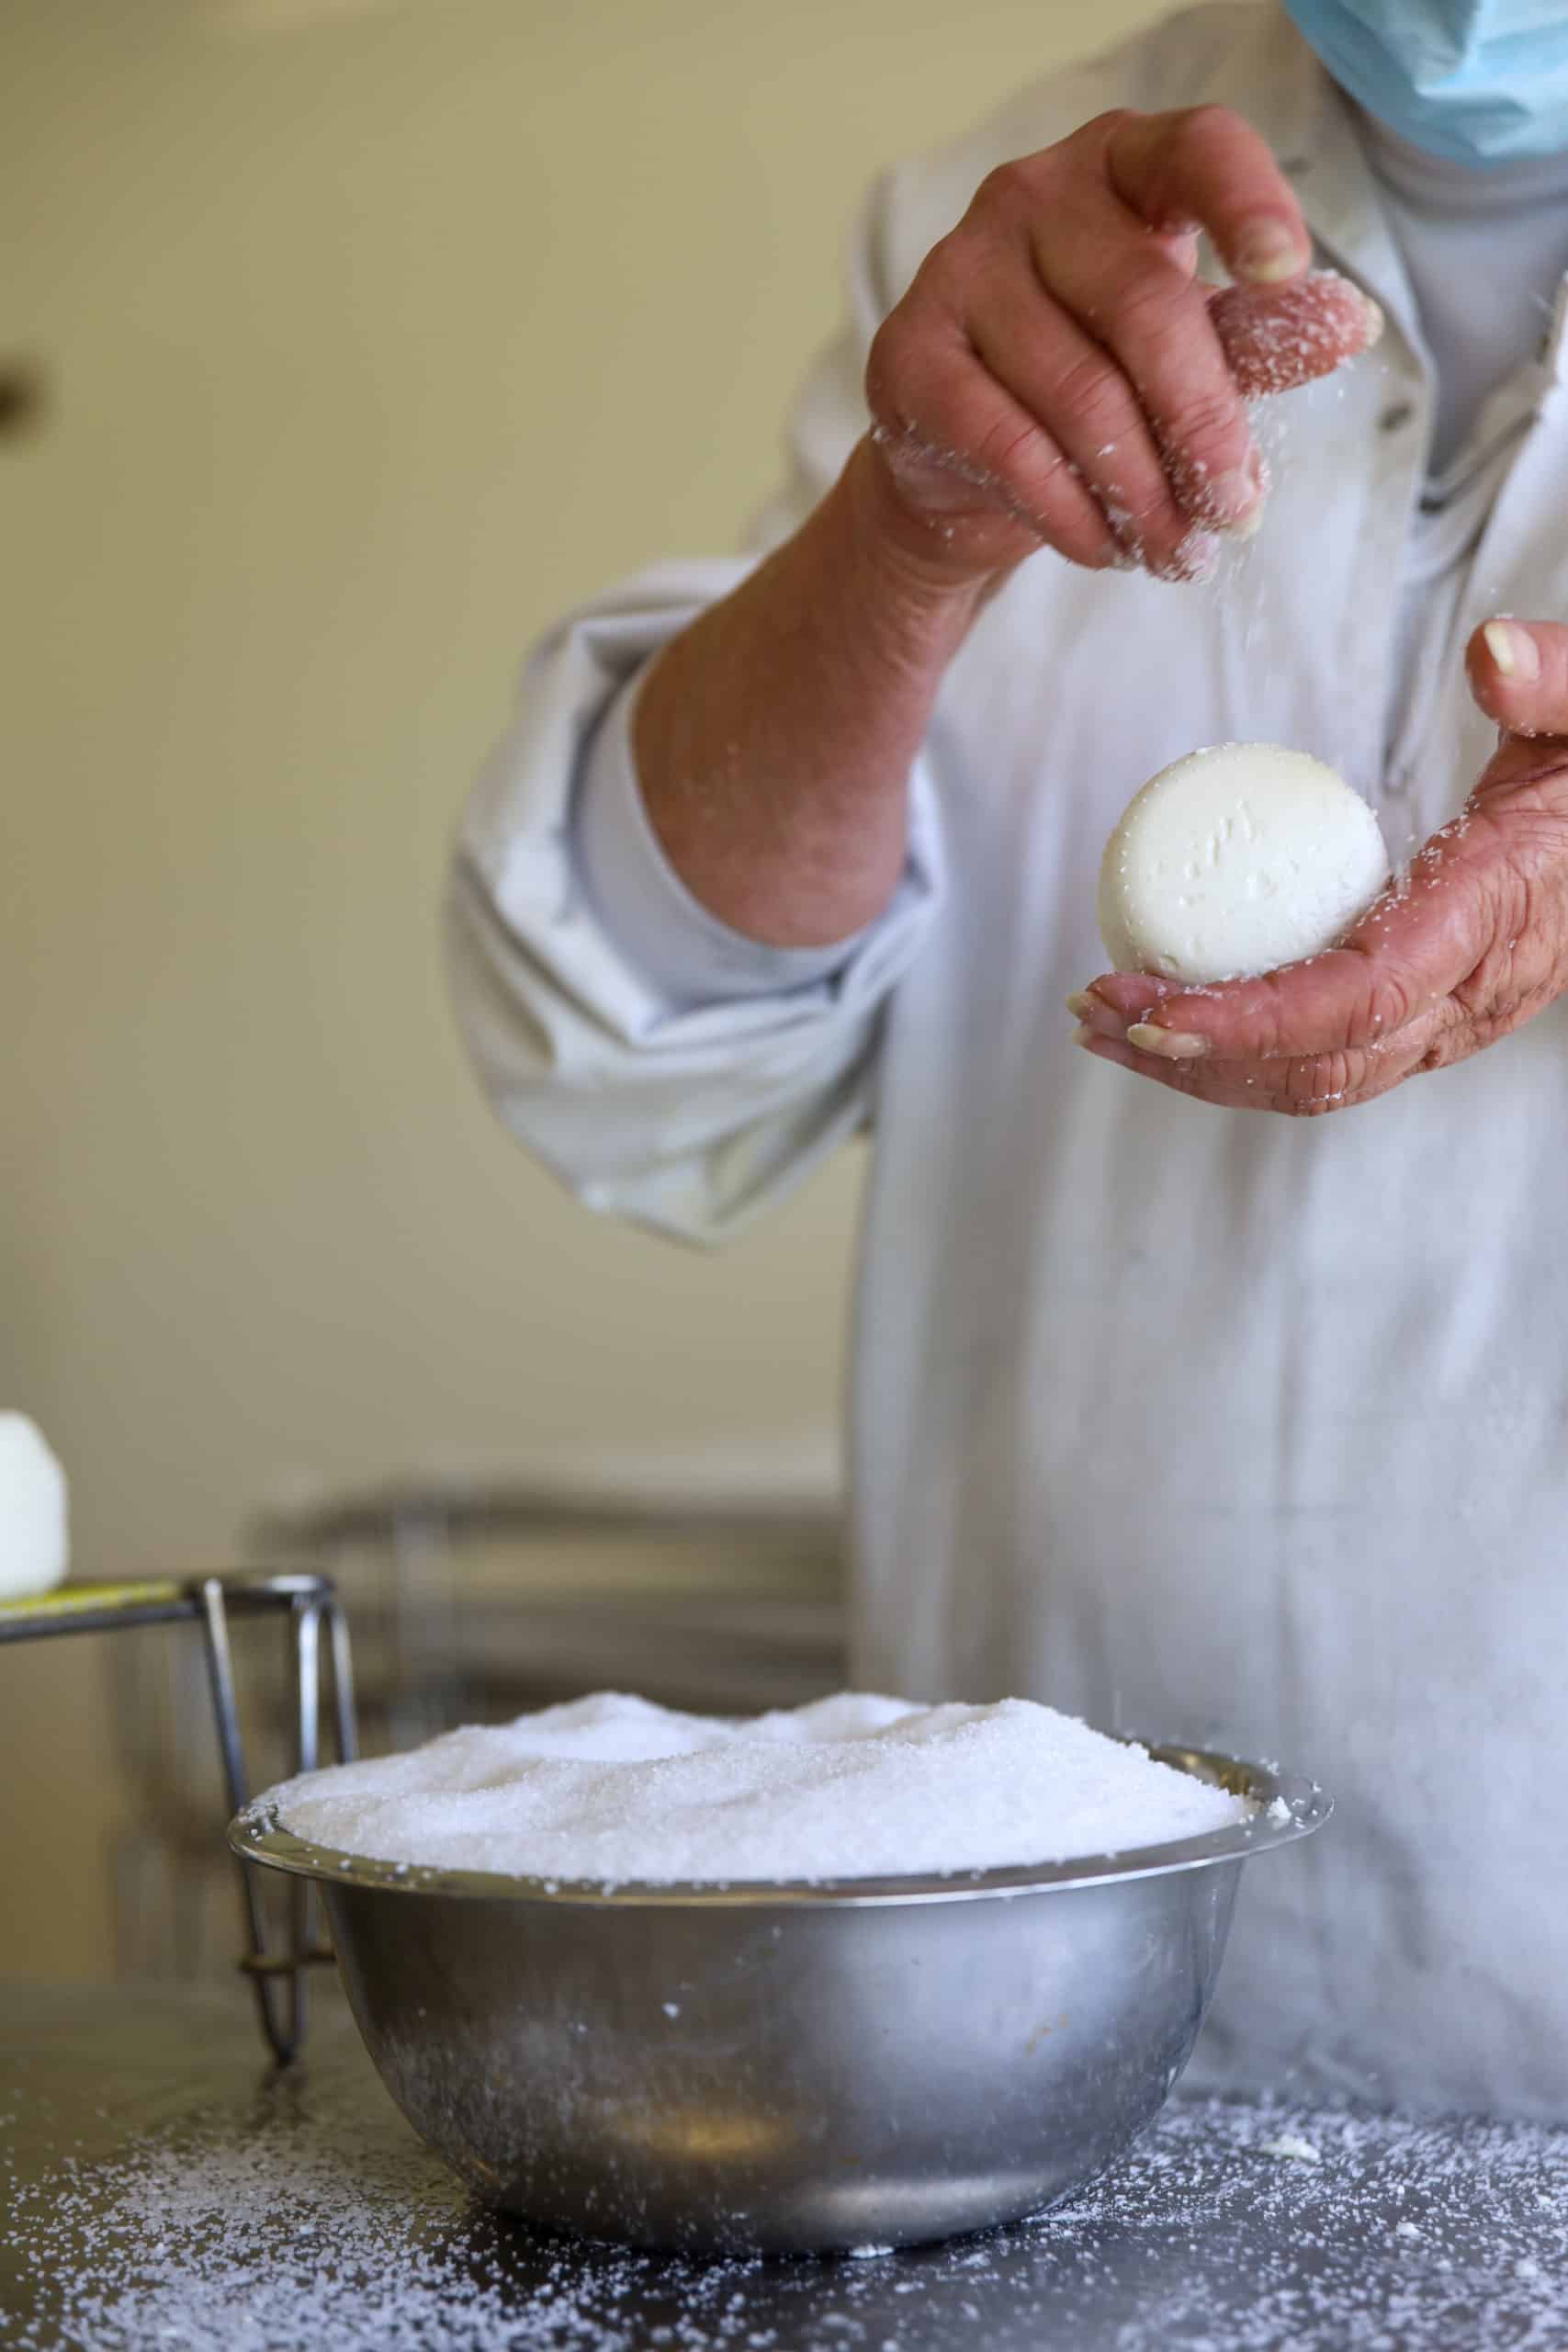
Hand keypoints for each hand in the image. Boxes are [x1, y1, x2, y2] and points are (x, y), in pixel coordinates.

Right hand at [862, 106, 1381, 586]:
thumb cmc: (1091, 380)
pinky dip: (1073, 515)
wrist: (960, 459)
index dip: (1247, 202)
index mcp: (1122, 167)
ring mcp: (959, 269)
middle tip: (1236, 514)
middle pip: (1144, 308)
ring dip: (1143, 496)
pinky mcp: (909, 355)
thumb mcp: (1186, 355)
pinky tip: (1106, 548)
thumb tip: (1350, 323)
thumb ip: (1255, 340)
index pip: (1196, 150)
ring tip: (1177, 553)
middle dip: (1203, 428)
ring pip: (1080, 396)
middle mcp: (1033, 195)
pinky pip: (1010, 448)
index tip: (1285, 273)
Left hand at [1070, 621, 1567, 1114]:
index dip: (1248, 1020)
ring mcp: (1453, 1017)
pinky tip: (1177, 1015)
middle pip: (1318, 1062)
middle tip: (1095, 1011)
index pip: (1358, 1000)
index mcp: (1496, 916)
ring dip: (1203, 1063)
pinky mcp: (1430, 1016)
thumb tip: (1493, 653)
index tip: (1152, 1011)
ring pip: (1317, 1077)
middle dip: (1195, 1050)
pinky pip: (1326, 1054)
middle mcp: (1472, 991)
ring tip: (1107, 1025)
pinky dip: (1242, 1049)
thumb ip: (1554, 680)